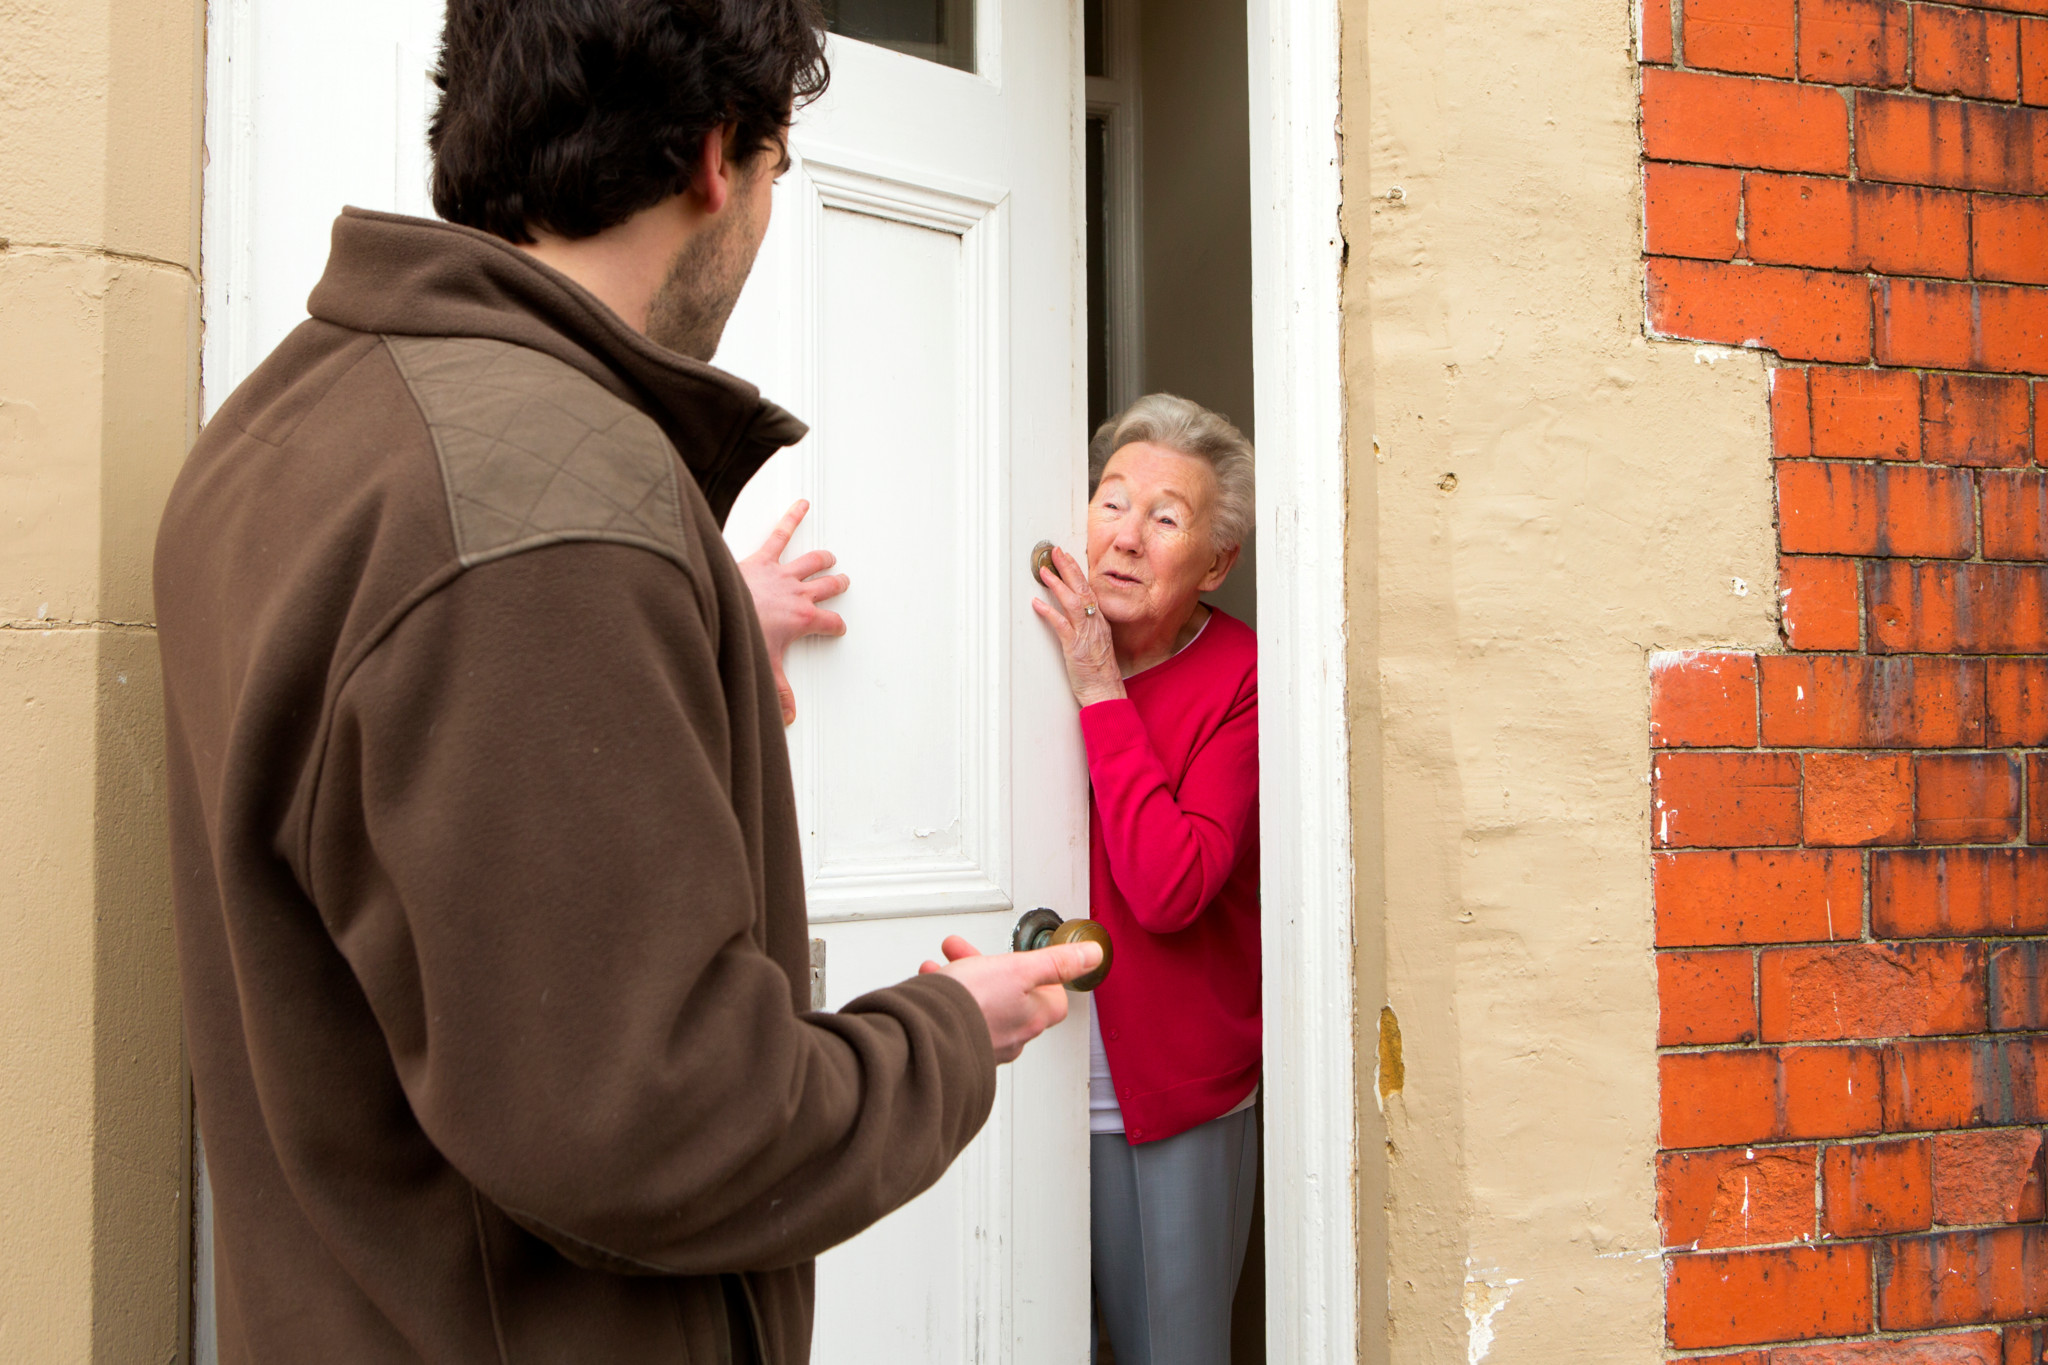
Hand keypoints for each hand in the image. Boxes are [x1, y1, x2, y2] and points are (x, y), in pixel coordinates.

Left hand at [738, 500, 848, 724]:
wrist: (719, 608)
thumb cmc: (741, 633)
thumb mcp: (764, 669)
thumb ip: (779, 694)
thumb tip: (788, 717)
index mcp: (803, 620)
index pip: (831, 623)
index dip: (837, 627)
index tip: (838, 628)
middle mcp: (798, 594)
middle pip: (827, 587)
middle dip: (837, 585)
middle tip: (842, 582)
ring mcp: (782, 574)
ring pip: (812, 562)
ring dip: (823, 558)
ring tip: (829, 556)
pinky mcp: (763, 558)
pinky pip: (780, 534)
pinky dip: (792, 517)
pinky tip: (801, 504)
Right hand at [918, 934, 1101, 1063]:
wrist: (923, 1035)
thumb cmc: (972, 1005)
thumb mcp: (1019, 969)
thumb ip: (1057, 962)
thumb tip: (1092, 956)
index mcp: (1033, 1017)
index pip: (1054, 999)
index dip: (1044, 977)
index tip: (1029, 962)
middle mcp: (1013, 1036)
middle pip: (1012, 997)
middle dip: (989, 968)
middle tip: (969, 954)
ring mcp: (984, 1044)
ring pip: (981, 1005)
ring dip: (963, 981)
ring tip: (943, 968)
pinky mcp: (958, 1048)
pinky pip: (957, 1019)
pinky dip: (945, 1000)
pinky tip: (929, 989)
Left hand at [1029, 545, 1124, 707]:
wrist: (1106, 692)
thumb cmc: (1100, 672)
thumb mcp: (1097, 644)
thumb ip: (1088, 627)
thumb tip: (1075, 616)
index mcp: (1100, 621)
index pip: (1088, 590)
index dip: (1076, 572)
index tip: (1066, 557)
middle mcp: (1095, 624)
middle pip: (1082, 589)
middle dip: (1068, 568)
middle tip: (1055, 551)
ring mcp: (1086, 634)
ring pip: (1073, 602)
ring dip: (1057, 584)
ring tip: (1044, 572)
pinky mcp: (1076, 647)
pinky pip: (1062, 625)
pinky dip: (1049, 612)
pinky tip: (1037, 603)